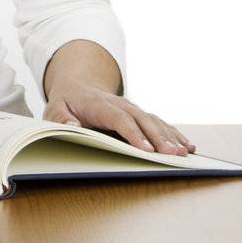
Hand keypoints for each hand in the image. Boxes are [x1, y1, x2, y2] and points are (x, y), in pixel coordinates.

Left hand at [43, 84, 195, 154]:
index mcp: (99, 105)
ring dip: (170, 137)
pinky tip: (187, 145)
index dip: (133, 134)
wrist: (77, 87)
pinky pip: (159, 123)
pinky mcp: (139, 115)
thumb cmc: (66, 103)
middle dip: (159, 138)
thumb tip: (73, 126)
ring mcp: (132, 109)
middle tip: (173, 155)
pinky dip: (174, 134)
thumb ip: (60, 118)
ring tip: (185, 153)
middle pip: (142, 121)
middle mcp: (120, 105)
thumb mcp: (54, 109)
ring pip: (154, 122)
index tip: (146, 150)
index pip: (119, 119)